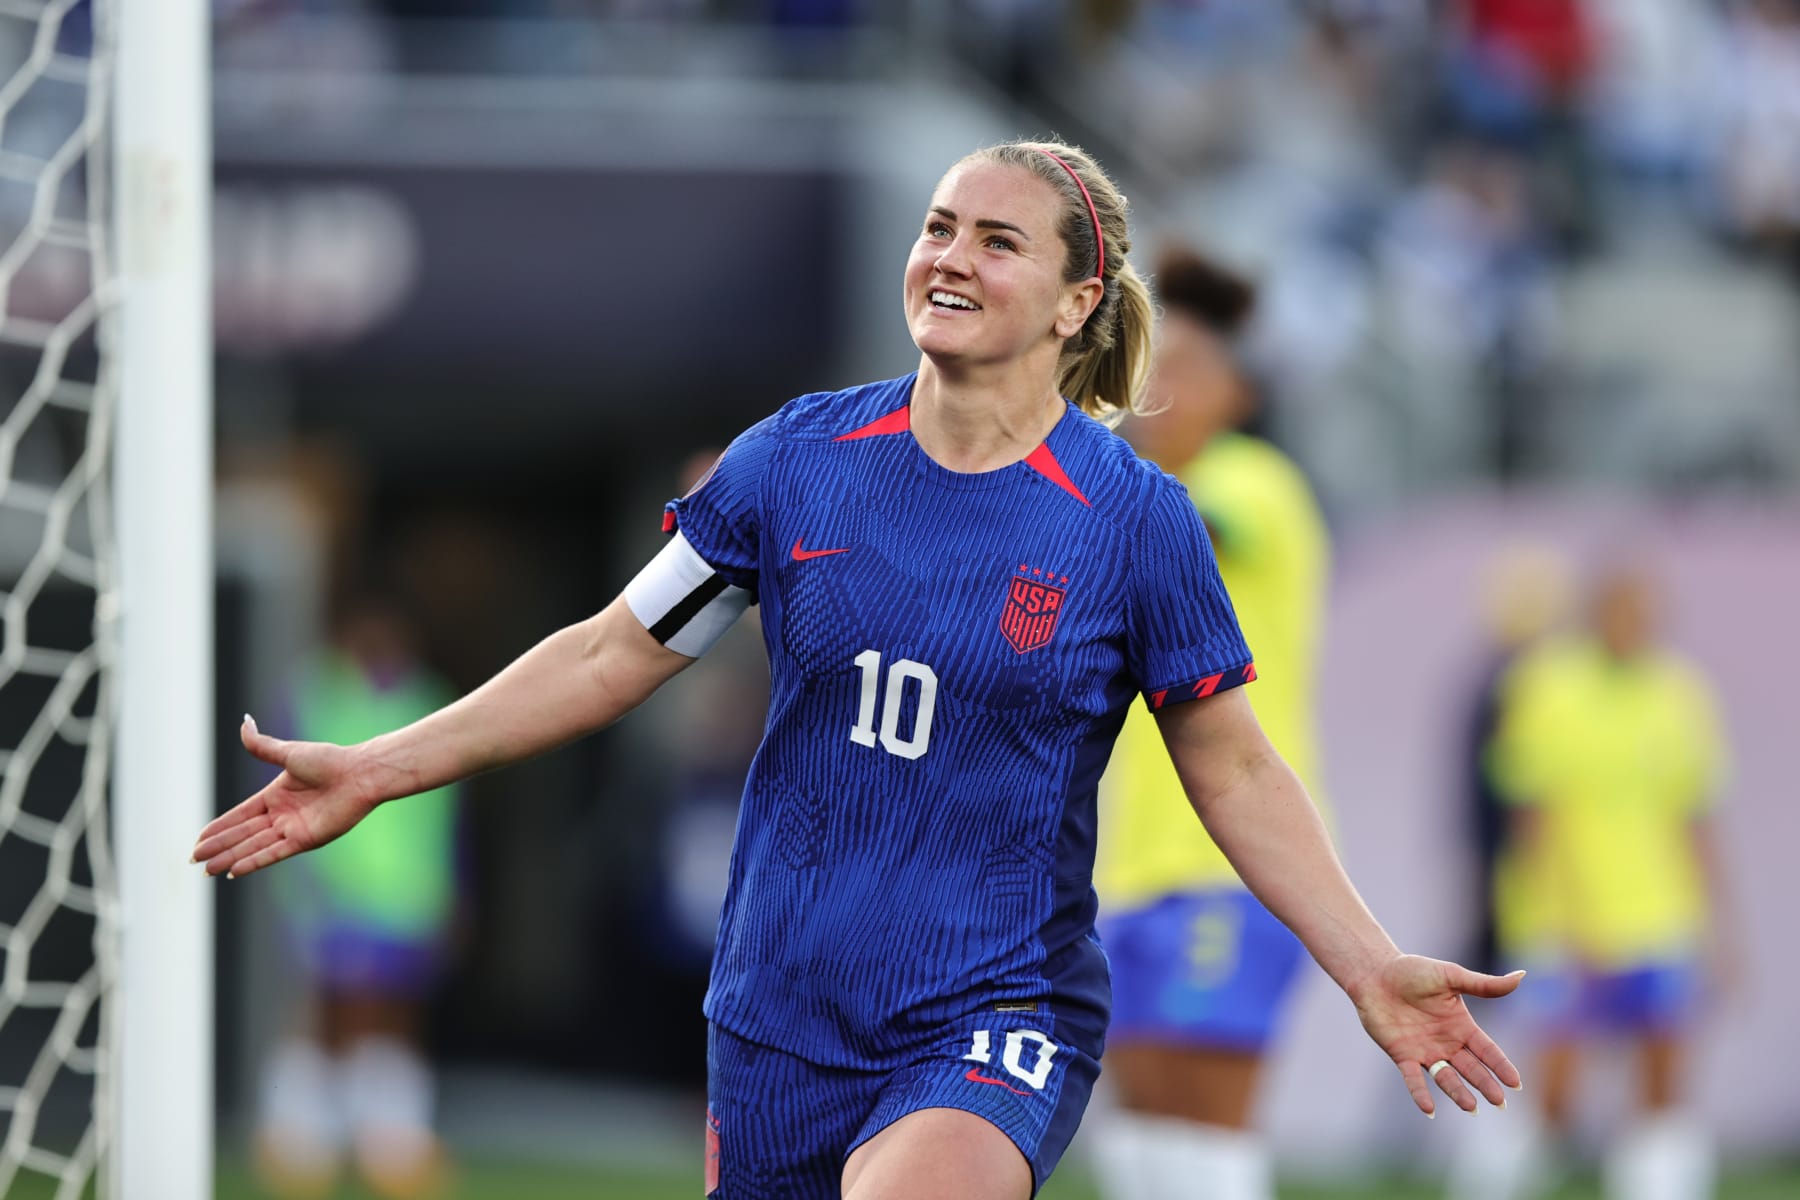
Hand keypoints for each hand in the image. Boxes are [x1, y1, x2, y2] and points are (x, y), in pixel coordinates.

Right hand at [190, 715, 377, 877]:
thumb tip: (243, 721)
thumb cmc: (329, 760)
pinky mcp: (306, 840)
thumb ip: (262, 746)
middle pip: (242, 834)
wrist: (360, 774)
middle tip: (193, 859)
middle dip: (218, 846)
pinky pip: (274, 853)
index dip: (219, 827)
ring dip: (230, 857)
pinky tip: (234, 871)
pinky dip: (254, 861)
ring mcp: (293, 829)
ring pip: (253, 846)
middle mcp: (282, 815)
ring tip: (207, 869)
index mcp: (276, 795)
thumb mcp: (289, 753)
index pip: (240, 815)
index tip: (199, 838)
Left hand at [1350, 954, 1524, 1117]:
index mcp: (1461, 1026)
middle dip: (1485, 1084)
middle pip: (1471, 1068)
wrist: (1375, 973)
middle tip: (1499, 1102)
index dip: (1500, 1065)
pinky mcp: (1402, 1055)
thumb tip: (1522, 975)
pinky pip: (1413, 1078)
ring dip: (1458, 1092)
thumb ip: (1484, 984)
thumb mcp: (1451, 976)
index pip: (1487, 1050)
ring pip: (1446, 1077)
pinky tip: (1429, 1109)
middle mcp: (1446, 1043)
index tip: (1516, 1083)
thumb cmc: (1413, 971)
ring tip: (1472, 1107)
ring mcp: (1424, 1051)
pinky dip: (1420, 1093)